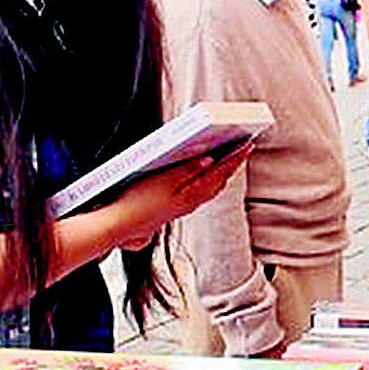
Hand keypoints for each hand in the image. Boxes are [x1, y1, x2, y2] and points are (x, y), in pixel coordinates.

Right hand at [106, 141, 252, 250]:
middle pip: (220, 180)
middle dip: (232, 163)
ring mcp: (185, 206)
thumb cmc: (138, 202)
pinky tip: (204, 173)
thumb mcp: (164, 180)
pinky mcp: (175, 207)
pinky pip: (201, 191)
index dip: (235, 158)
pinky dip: (208, 179)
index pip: (221, 172)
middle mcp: (193, 202)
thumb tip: (209, 160)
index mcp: (193, 194)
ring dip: (221, 171)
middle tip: (242, 147)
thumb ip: (188, 170)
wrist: (120, 225)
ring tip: (228, 157)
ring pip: (211, 186)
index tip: (248, 144)